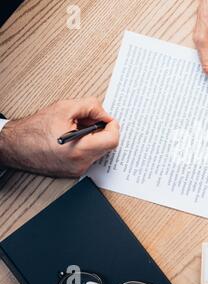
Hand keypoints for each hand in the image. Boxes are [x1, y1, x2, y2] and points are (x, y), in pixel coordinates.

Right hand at [0, 97, 119, 177]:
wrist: (14, 146)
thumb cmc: (33, 130)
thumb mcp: (65, 108)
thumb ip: (91, 107)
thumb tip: (104, 114)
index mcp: (80, 149)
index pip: (112, 140)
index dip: (113, 126)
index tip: (108, 119)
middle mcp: (80, 164)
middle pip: (107, 145)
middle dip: (101, 129)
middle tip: (87, 120)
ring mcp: (77, 170)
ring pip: (98, 151)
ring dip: (93, 137)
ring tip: (76, 128)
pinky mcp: (73, 172)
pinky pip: (89, 156)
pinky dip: (86, 145)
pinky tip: (72, 138)